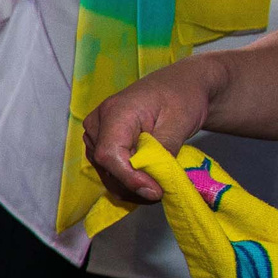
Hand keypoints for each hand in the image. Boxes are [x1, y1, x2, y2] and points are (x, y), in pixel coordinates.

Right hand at [81, 59, 216, 205]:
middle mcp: (97, 123)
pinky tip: (149, 182)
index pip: (110, 153)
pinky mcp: (101, 143)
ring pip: (105, 172)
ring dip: (131, 187)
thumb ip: (162, 152)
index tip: (155, 191)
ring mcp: (96, 134)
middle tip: (163, 191)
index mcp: (115, 112)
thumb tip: (152, 184)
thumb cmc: (181, 97)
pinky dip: (128, 181)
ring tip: (159, 187)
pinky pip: (109, 170)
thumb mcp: (178, 123)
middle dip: (133, 185)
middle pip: (106, 166)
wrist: (178, 86)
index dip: (129, 177)